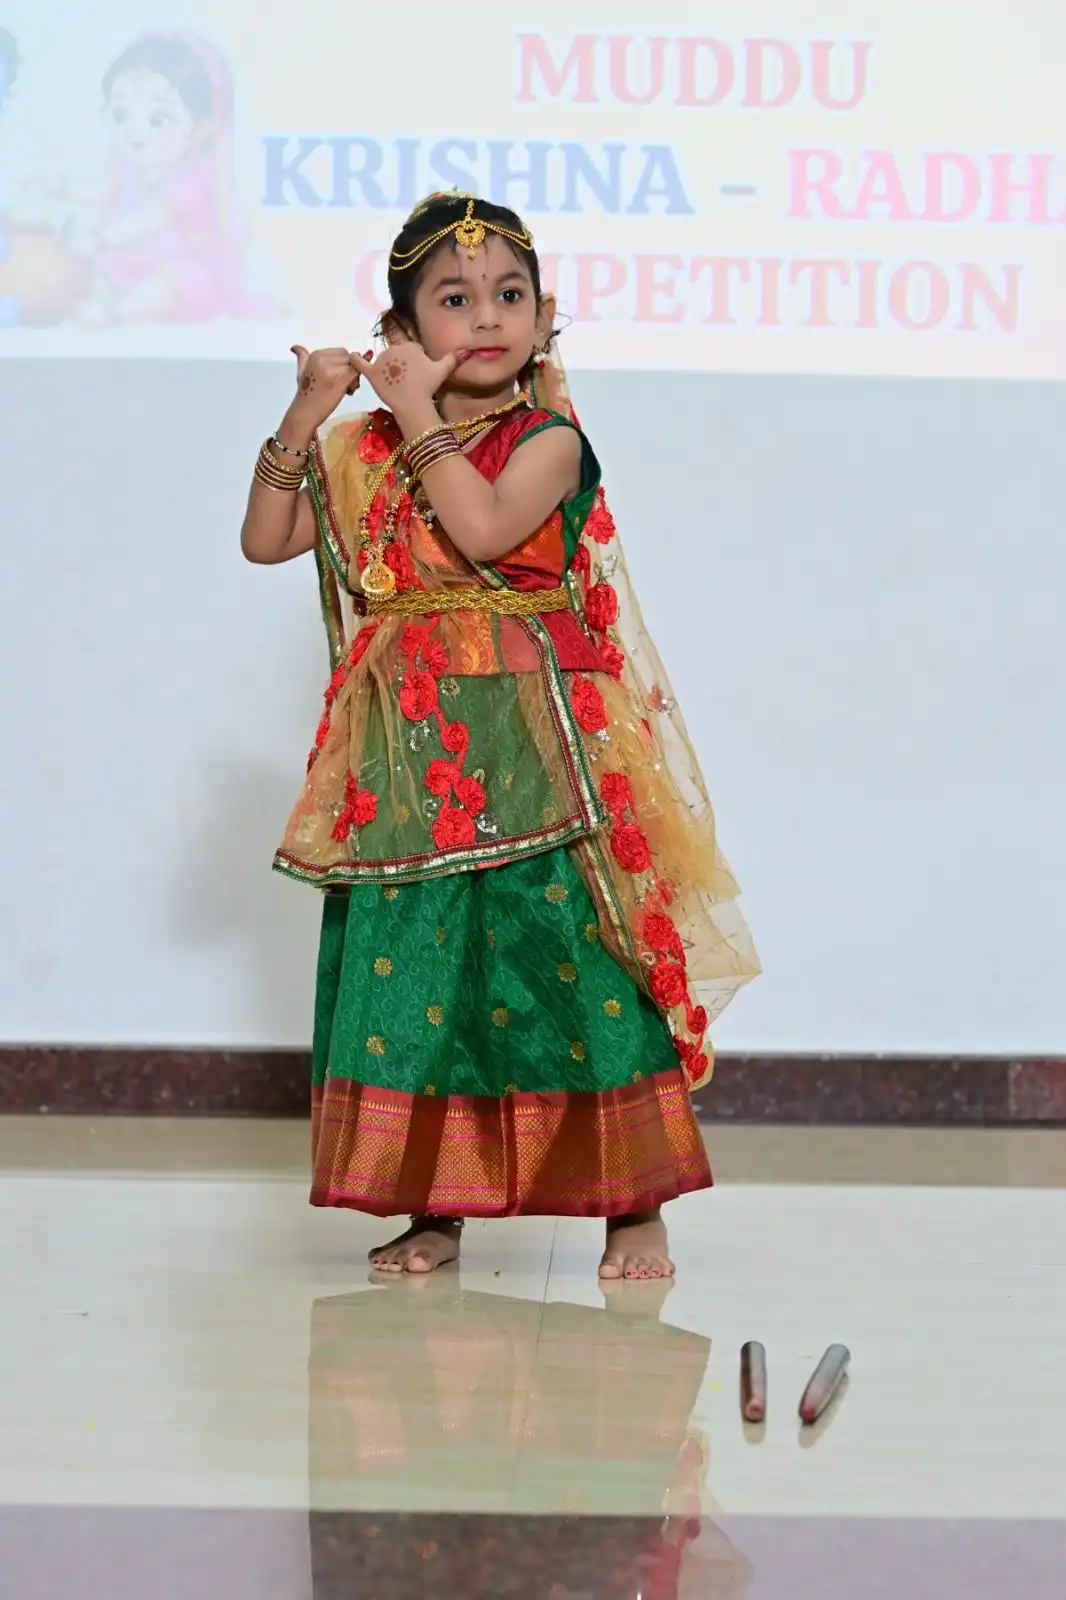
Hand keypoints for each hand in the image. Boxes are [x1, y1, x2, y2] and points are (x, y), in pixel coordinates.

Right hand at [288, 345, 363, 429]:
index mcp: (315, 355)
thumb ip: (302, 357)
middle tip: (345, 383)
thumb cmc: (305, 395)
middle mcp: (322, 359)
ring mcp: (331, 369)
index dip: (344, 365)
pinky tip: (348, 391)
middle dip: (350, 369)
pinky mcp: (340, 379)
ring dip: (354, 377)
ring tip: (346, 389)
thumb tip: (296, 348)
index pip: (341, 352)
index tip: (338, 377)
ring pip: (354, 365)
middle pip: (348, 357)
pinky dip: (355, 382)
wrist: (305, 413)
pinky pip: (356, 373)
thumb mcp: (301, 372)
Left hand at [348, 344, 465, 412]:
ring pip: (383, 362)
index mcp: (410, 346)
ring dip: (387, 369)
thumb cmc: (428, 387)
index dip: (416, 363)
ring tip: (395, 385)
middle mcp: (394, 349)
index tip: (419, 375)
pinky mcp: (371, 374)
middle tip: (408, 382)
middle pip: (396, 355)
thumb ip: (453, 358)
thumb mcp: (442, 371)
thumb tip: (466, 351)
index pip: (412, 351)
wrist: (414, 404)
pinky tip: (351, 356)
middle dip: (401, 366)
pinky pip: (359, 363)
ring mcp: (381, 361)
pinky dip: (354, 360)